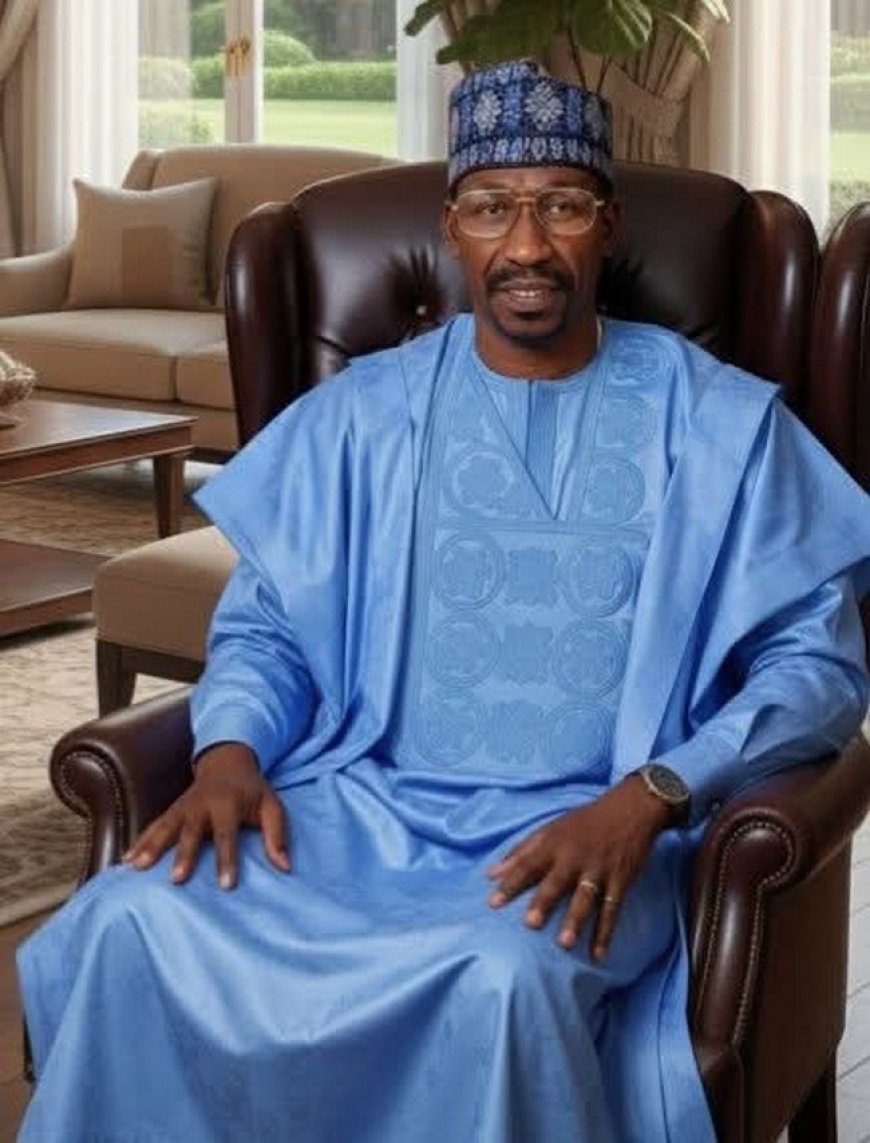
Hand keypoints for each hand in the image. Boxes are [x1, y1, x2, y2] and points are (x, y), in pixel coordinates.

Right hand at [123, 742, 289, 888]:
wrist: (228, 761)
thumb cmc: (252, 791)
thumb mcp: (271, 806)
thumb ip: (277, 835)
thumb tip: (285, 867)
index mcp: (228, 803)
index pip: (228, 835)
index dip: (227, 860)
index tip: (227, 886)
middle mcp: (201, 804)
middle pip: (191, 831)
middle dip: (184, 855)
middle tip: (176, 880)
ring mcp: (183, 806)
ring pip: (165, 826)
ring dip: (151, 846)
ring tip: (137, 867)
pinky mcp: (172, 810)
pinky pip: (154, 825)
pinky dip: (140, 841)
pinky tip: (125, 860)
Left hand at [487, 776, 672, 959]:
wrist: (630, 809)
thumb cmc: (584, 821)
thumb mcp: (551, 828)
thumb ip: (521, 851)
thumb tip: (490, 874)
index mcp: (554, 843)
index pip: (528, 864)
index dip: (511, 883)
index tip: (493, 902)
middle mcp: (575, 857)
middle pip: (557, 882)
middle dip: (544, 901)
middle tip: (531, 923)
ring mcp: (599, 870)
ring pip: (586, 898)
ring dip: (575, 920)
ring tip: (564, 943)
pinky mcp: (620, 881)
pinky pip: (612, 909)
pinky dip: (605, 933)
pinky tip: (597, 955)